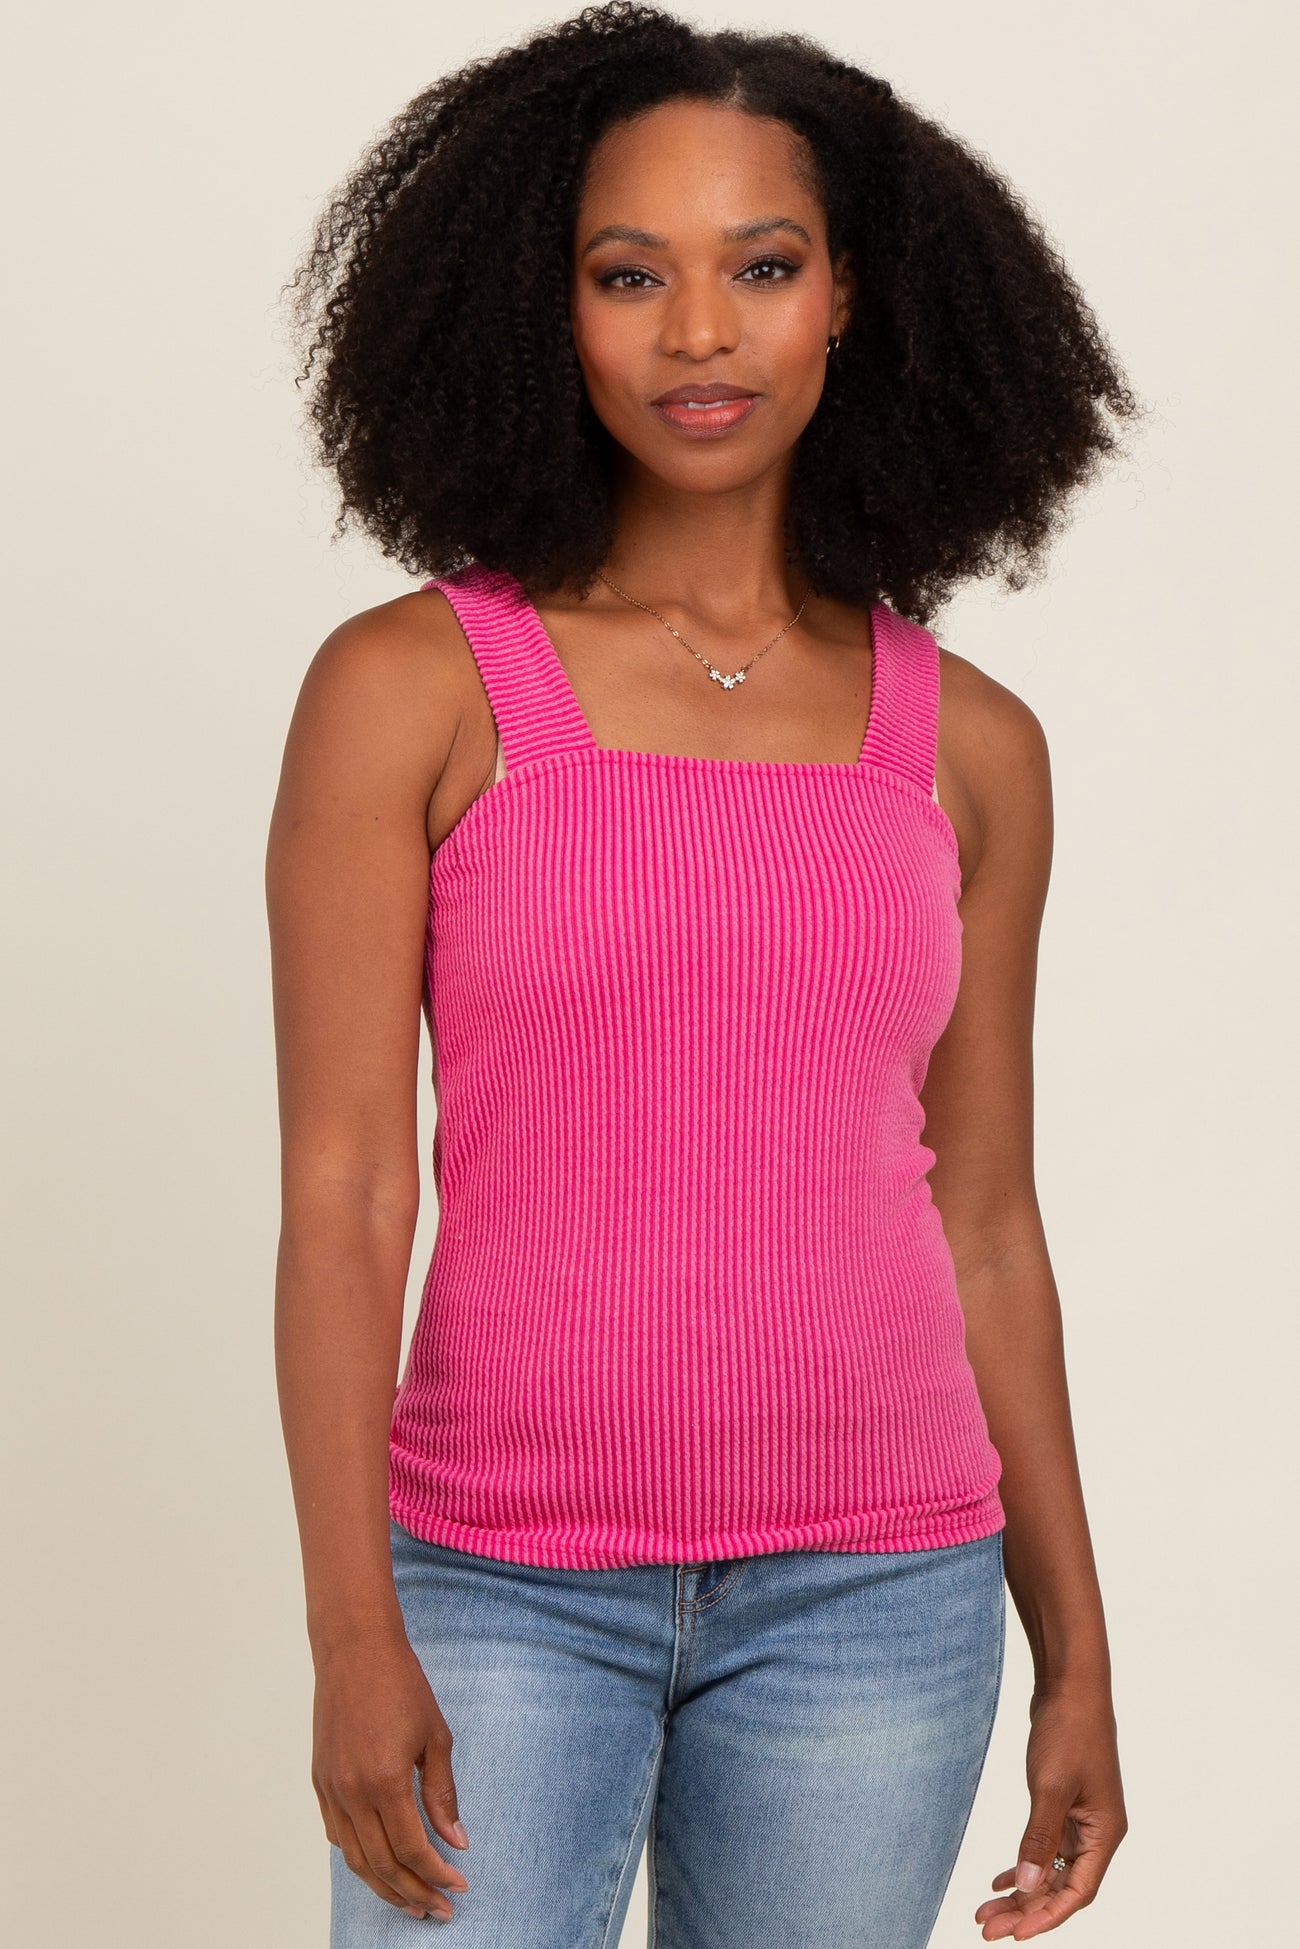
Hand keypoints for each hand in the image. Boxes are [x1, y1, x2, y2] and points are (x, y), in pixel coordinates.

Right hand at [312, 1628, 470, 1920]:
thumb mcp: (435, 1736)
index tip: (458, 1887)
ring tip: (411, 1901)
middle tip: (439, 1909)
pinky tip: (379, 1863)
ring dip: (384, 1886)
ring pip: (355, 1858)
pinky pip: (337, 1834)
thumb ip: (442, 1793)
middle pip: (381, 1865)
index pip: (411, 1849)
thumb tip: (456, 1841)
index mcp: (385, 1782)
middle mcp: (352, 1792)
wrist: (355, 1649)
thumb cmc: (401, 1684)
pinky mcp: (320, 1780)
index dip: (435, 1875)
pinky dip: (358, 1857)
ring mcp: (331, 1789)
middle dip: (413, 1893)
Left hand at [975, 1682, 1126, 1939]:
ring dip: (1021, 1890)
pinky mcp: (1063, 1804)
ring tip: (985, 1911)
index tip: (1014, 1935)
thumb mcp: (1051, 1788)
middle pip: (1061, 1887)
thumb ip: (1039, 1837)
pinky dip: (1024, 1863)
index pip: (1077, 1893)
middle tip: (987, 1929)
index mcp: (1104, 1835)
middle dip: (1026, 1909)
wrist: (1069, 1686)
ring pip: (1050, 1869)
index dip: (1046, 1916)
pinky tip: (999, 1880)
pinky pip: (1044, 1848)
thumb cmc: (1069, 1732)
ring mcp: (1080, 1819)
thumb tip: (1028, 1884)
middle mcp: (1097, 1833)